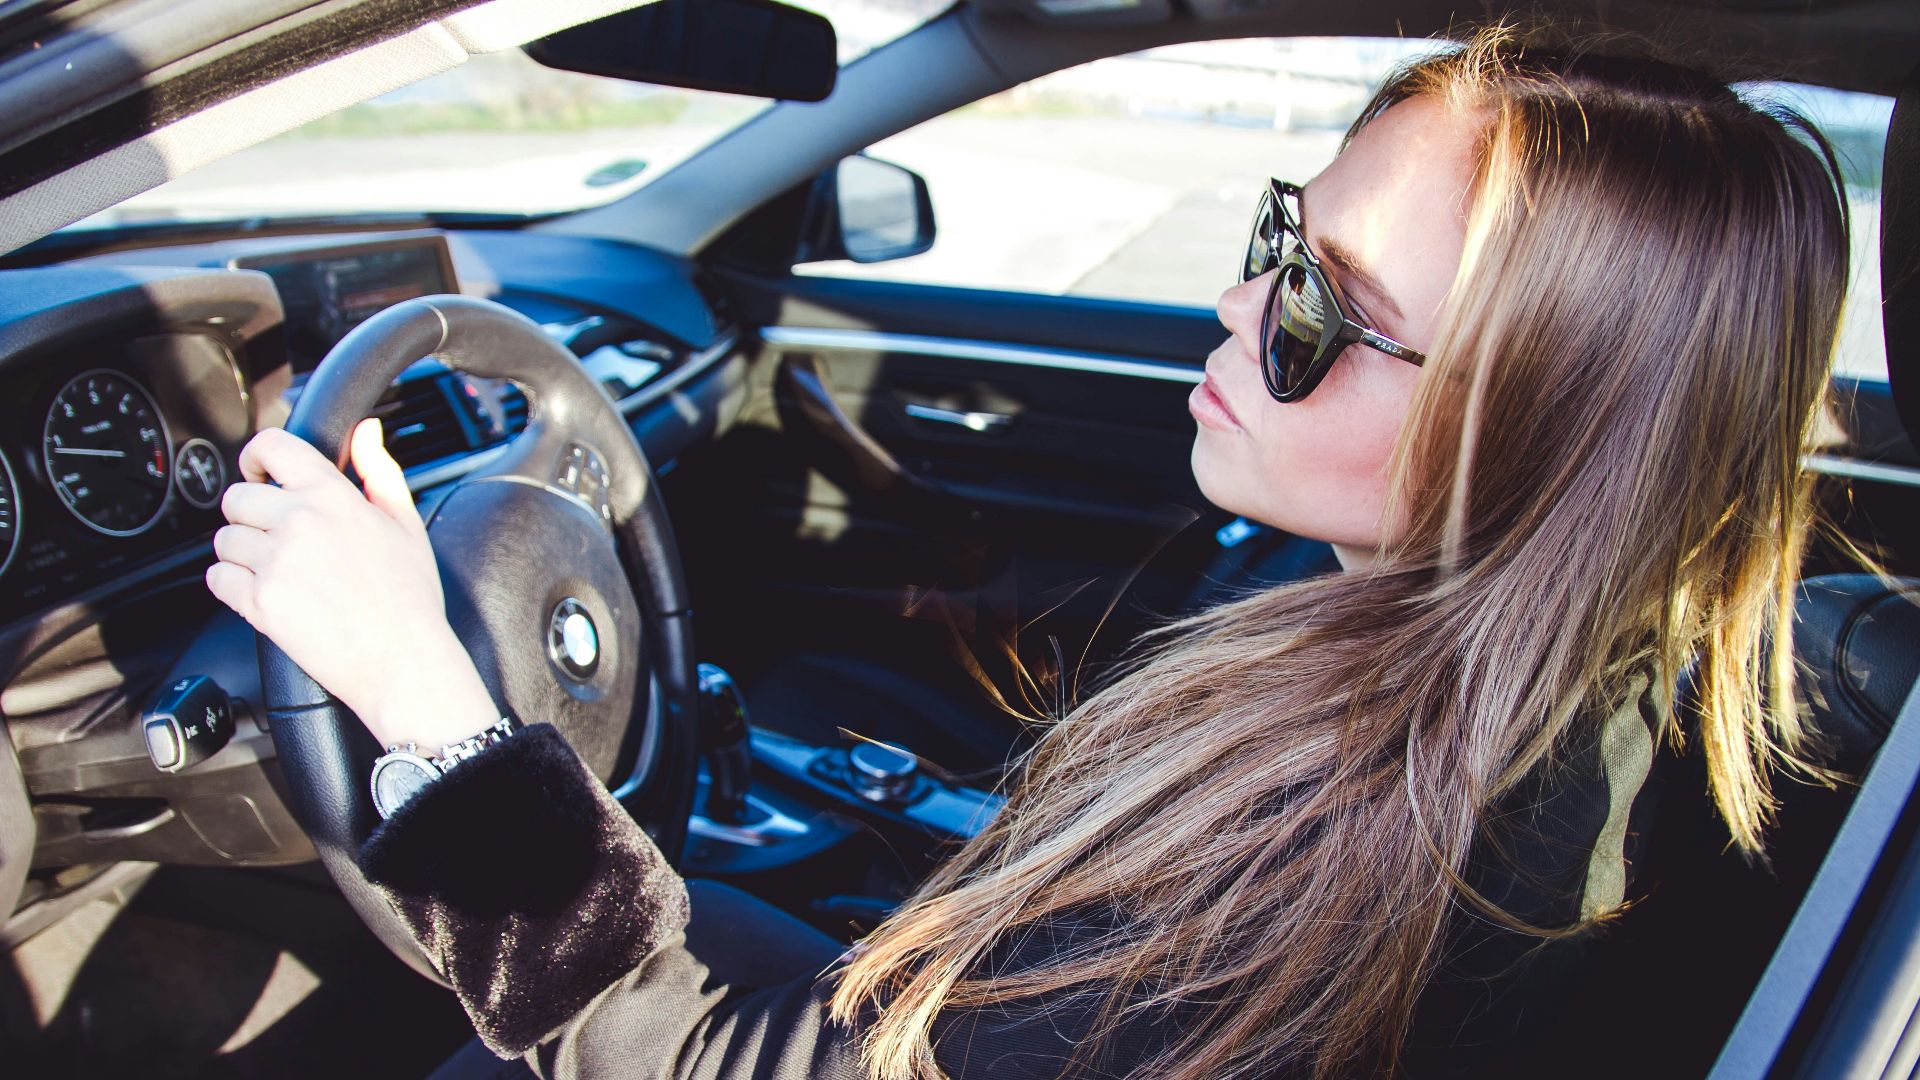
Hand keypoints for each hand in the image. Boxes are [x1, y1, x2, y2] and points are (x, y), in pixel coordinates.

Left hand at [206, 419, 499, 750]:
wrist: (404, 661)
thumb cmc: (410, 598)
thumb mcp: (406, 524)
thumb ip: (379, 471)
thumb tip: (365, 432)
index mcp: (334, 496)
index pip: (272, 446)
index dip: (257, 457)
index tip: (260, 473)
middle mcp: (300, 522)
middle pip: (236, 498)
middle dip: (251, 517)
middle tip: (279, 541)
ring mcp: (276, 561)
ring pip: (224, 540)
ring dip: (242, 554)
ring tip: (280, 573)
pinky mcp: (259, 601)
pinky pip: (217, 578)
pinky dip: (233, 586)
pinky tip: (267, 594)